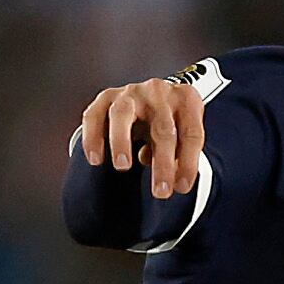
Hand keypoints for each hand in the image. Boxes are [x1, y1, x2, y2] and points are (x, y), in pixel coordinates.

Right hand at [76, 77, 205, 200]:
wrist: (151, 94)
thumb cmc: (169, 119)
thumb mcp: (183, 134)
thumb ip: (181, 157)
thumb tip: (177, 184)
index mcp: (185, 99)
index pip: (191, 133)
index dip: (188, 163)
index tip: (182, 187)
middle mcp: (158, 92)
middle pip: (162, 129)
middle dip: (162, 164)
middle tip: (160, 191)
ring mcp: (131, 93)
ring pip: (122, 115)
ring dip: (121, 142)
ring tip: (122, 166)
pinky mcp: (106, 97)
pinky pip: (94, 117)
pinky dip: (92, 138)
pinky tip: (95, 158)